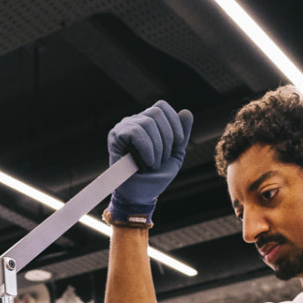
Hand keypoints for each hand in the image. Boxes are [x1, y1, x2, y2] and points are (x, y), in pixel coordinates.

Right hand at [107, 100, 192, 221]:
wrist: (140, 195)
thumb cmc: (155, 176)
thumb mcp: (174, 154)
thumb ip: (181, 134)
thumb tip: (187, 111)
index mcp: (148, 122)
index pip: (161, 106)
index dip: (174, 123)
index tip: (177, 145)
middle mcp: (134, 120)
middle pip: (156, 112)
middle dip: (167, 138)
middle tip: (162, 160)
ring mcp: (123, 126)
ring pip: (148, 122)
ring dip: (157, 148)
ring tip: (153, 164)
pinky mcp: (115, 135)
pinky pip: (136, 132)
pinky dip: (147, 149)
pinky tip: (147, 162)